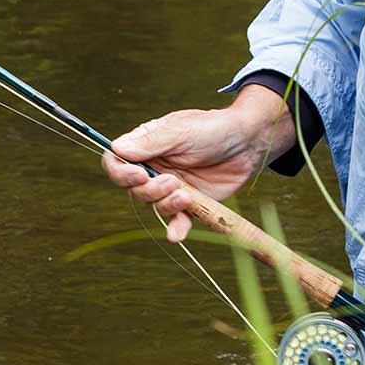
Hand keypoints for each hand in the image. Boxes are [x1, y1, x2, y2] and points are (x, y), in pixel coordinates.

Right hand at [103, 85, 295, 242]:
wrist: (248, 143)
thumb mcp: (180, 131)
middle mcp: (155, 167)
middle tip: (171, 181)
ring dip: (166, 204)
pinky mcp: (190, 202)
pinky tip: (176, 235)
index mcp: (146, 146)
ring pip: (154, 206)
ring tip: (186, 194)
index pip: (116, 162)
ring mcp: (171, 186)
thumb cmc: (213, 129)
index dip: (120, 172)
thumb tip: (117, 149)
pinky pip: (177, 221)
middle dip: (149, 190)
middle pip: (132, 189)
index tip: (138, 174)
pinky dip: (176, 229)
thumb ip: (150, 143)